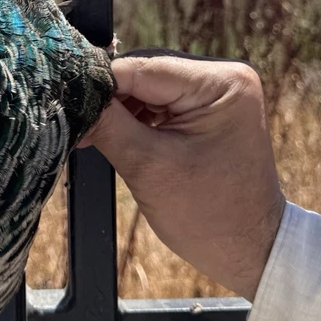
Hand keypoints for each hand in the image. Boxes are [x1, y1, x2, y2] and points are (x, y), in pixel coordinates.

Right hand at [81, 50, 285, 300]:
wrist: (252, 252)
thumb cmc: (209, 217)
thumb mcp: (148, 167)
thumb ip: (107, 123)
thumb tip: (72, 94)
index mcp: (221, 83)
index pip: (140, 68)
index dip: (100, 86)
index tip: (69, 107)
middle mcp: (225, 76)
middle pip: (144, 72)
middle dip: (110, 99)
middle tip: (81, 129)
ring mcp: (219, 91)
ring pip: (147, 85)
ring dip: (121, 110)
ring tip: (97, 137)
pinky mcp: (209, 106)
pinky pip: (161, 99)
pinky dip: (137, 117)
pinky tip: (120, 137)